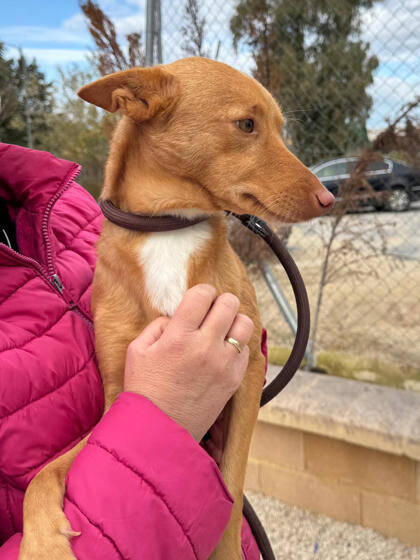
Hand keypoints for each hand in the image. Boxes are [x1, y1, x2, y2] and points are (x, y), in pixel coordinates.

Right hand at [124, 284, 253, 440]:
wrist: (159, 431)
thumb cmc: (144, 390)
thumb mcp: (137, 350)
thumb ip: (158, 325)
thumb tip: (177, 315)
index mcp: (178, 336)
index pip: (203, 294)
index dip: (202, 292)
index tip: (198, 300)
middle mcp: (205, 347)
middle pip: (229, 303)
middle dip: (220, 302)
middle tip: (212, 311)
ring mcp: (223, 364)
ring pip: (245, 324)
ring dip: (234, 321)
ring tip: (222, 330)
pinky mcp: (234, 380)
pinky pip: (247, 350)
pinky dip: (237, 345)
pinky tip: (223, 351)